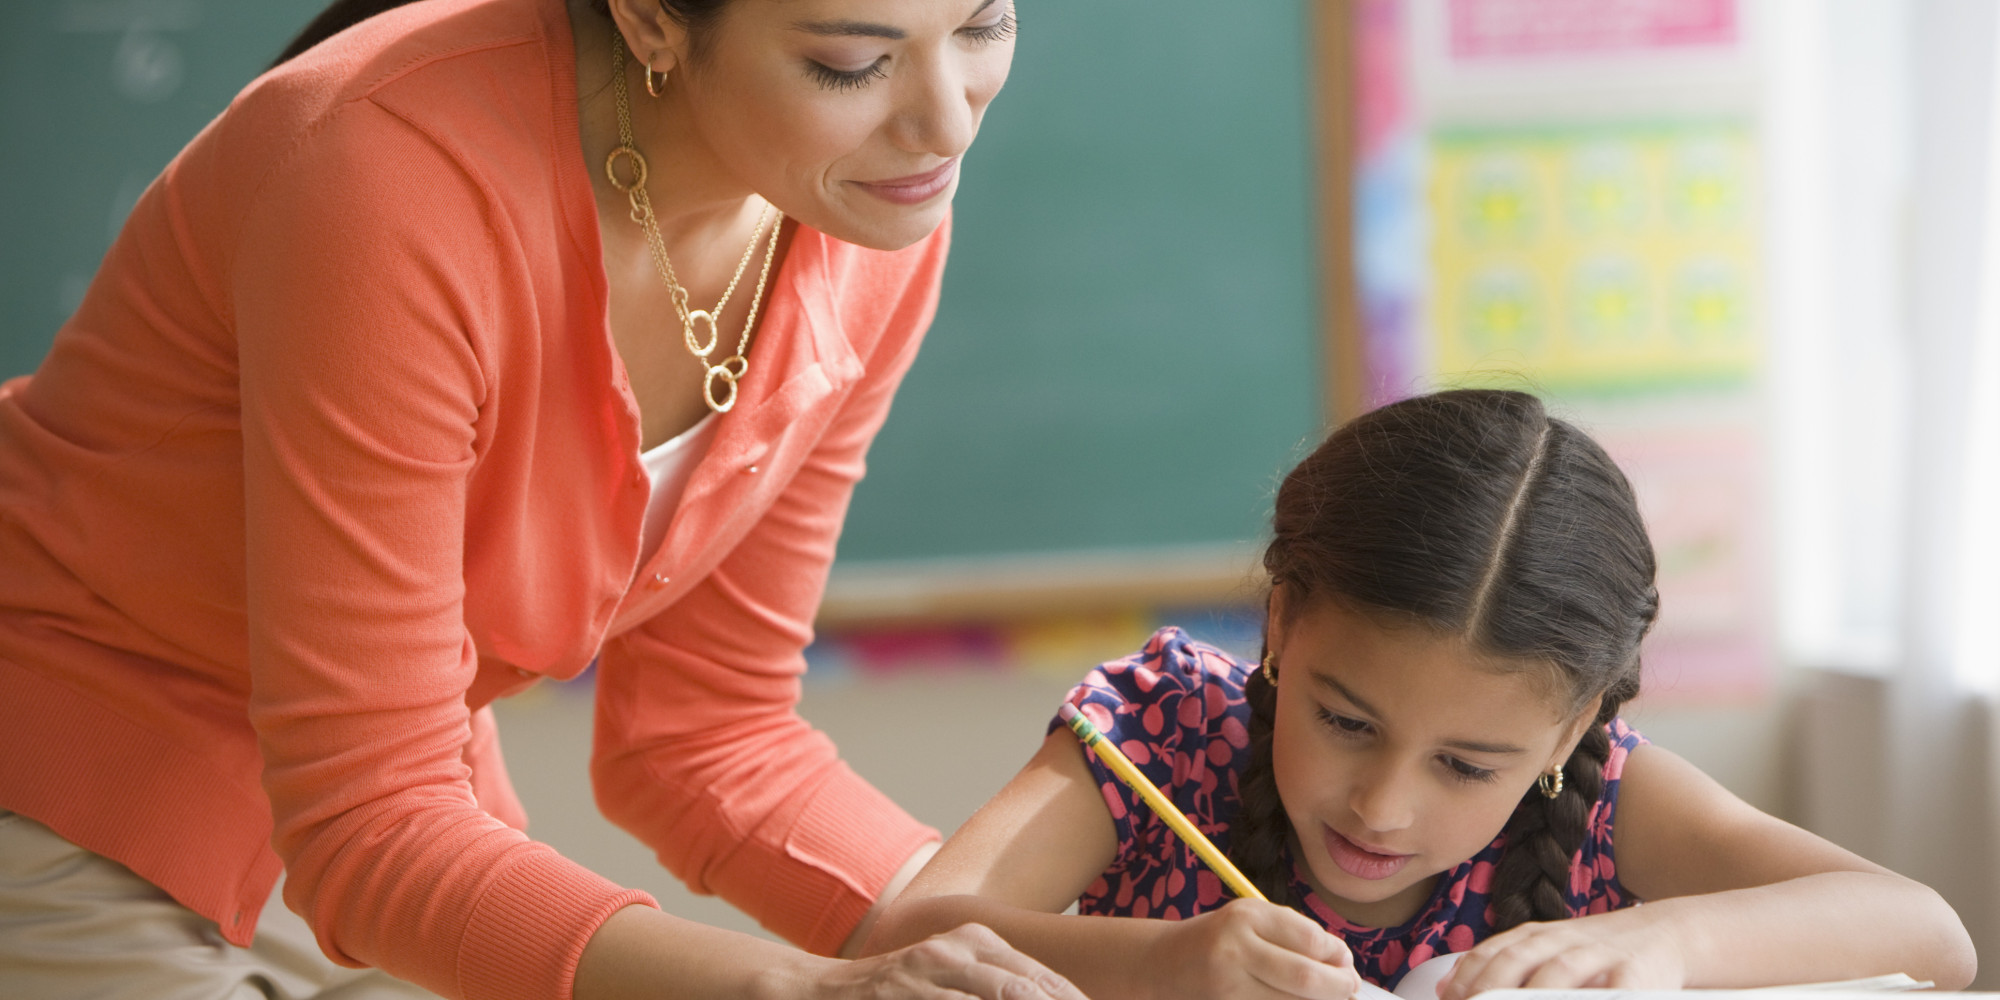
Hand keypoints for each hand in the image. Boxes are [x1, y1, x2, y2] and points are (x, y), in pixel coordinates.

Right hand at [796, 923, 1089, 999]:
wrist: (826, 993)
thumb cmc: (899, 991)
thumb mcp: (950, 972)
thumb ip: (993, 983)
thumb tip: (1050, 994)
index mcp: (976, 941)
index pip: (1043, 978)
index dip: (1071, 999)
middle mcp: (958, 951)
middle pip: (1028, 990)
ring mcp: (932, 974)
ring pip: (1004, 995)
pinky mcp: (910, 995)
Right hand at [1145, 898, 1360, 999]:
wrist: (1163, 963)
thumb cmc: (1218, 939)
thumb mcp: (1251, 919)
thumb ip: (1293, 933)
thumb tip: (1341, 961)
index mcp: (1246, 917)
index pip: (1310, 939)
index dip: (1338, 955)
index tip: (1346, 963)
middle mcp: (1235, 949)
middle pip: (1305, 978)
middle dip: (1338, 986)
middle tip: (1350, 987)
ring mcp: (1227, 986)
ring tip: (1327, 996)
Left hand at [1438, 909, 1686, 999]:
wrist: (1666, 933)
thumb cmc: (1596, 954)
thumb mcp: (1544, 952)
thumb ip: (1499, 968)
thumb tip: (1445, 990)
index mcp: (1536, 938)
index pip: (1491, 954)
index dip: (1466, 981)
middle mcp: (1562, 942)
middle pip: (1516, 961)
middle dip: (1488, 990)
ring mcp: (1598, 956)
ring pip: (1558, 974)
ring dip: (1532, 996)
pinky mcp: (1636, 974)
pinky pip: (1612, 991)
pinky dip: (1597, 998)